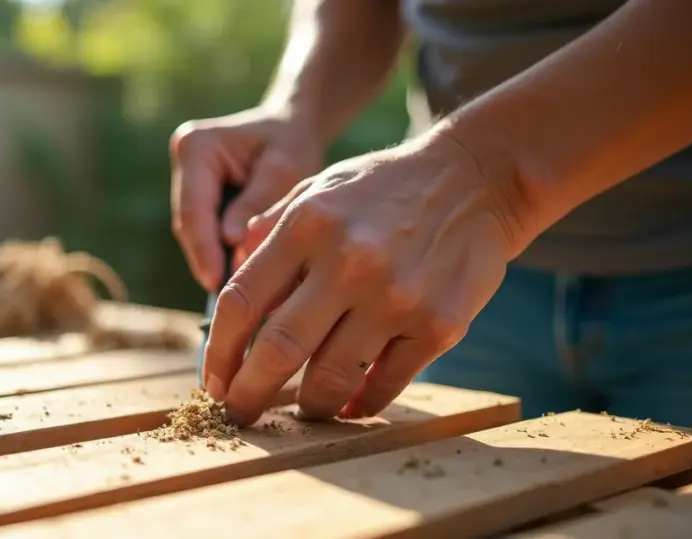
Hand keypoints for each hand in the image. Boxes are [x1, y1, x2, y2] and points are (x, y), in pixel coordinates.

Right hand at [170, 107, 324, 291]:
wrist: (292, 127)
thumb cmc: (292, 144)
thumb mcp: (284, 170)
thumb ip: (257, 206)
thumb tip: (233, 248)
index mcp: (196, 147)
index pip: (193, 207)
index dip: (203, 249)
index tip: (215, 283)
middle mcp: (184, 162)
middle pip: (190, 223)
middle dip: (208, 260)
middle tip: (228, 300)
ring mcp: (188, 180)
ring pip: (196, 232)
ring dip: (215, 260)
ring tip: (236, 294)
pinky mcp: (199, 196)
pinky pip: (206, 231)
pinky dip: (222, 253)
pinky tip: (240, 278)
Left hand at [201, 131, 526, 424]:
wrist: (478, 179)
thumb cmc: (386, 187)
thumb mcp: (320, 188)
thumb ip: (272, 228)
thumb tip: (230, 267)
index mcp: (306, 225)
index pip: (240, 303)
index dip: (218, 353)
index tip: (213, 380)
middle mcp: (347, 262)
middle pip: (277, 351)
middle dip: (248, 394)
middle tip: (239, 412)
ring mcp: (394, 296)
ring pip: (329, 377)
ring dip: (308, 405)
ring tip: (303, 407)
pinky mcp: (437, 324)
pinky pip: (384, 384)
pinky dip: (360, 404)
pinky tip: (350, 405)